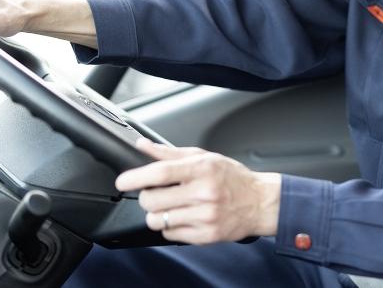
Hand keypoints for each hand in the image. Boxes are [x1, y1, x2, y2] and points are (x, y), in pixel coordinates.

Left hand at [116, 138, 281, 244]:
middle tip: (153, 193)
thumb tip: (143, 145)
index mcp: (202, 169)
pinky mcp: (206, 236)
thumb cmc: (232, 178)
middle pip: (153, 200)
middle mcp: (204, 193)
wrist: (260, 202)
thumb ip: (171, 153)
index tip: (122, 181)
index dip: (135, 177)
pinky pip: (170, 234)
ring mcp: (205, 217)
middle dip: (146, 196)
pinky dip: (170, 226)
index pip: (160, 173)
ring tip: (168, 206)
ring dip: (155, 214)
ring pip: (158, 220)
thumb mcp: (205, 157)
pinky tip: (182, 217)